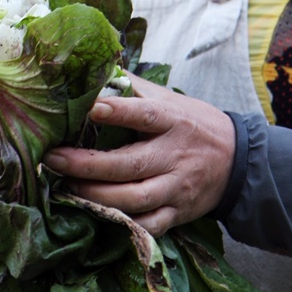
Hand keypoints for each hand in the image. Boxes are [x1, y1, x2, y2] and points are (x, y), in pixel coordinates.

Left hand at [44, 73, 235, 235]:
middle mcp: (174, 154)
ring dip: (96, 196)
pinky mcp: (178, 213)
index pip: (144, 114)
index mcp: (172, 120)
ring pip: (134, 199)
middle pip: (130, 164)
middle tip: (54, 158)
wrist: (238, 160)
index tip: (91, 107)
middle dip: (87, 165)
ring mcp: (176, 187)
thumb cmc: (192, 122)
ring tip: (66, 187)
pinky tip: (94, 215)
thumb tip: (97, 66)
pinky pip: (148, 225)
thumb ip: (133, 86)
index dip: (118, 112)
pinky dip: (121, 224)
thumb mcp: (169, 98)